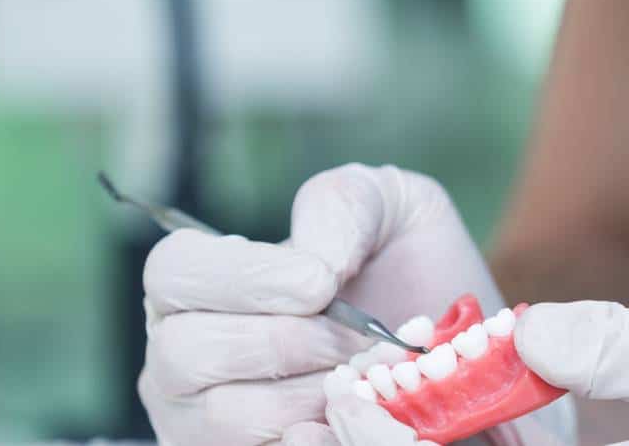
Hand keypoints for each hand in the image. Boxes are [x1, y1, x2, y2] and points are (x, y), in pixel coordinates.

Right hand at [137, 164, 529, 444]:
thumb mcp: (388, 206)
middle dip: (290, 342)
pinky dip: (323, 436)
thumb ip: (342, 206)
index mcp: (198, 280)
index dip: (245, 278)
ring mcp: (203, 419)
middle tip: (358, 338)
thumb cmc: (407, 267)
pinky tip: (362, 411)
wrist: (454, 343)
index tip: (320, 284)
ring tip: (367, 375)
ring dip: (313, 395)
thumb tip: (312, 263)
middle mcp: (183, 352)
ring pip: (230, 418)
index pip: (174, 272)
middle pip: (190, 352)